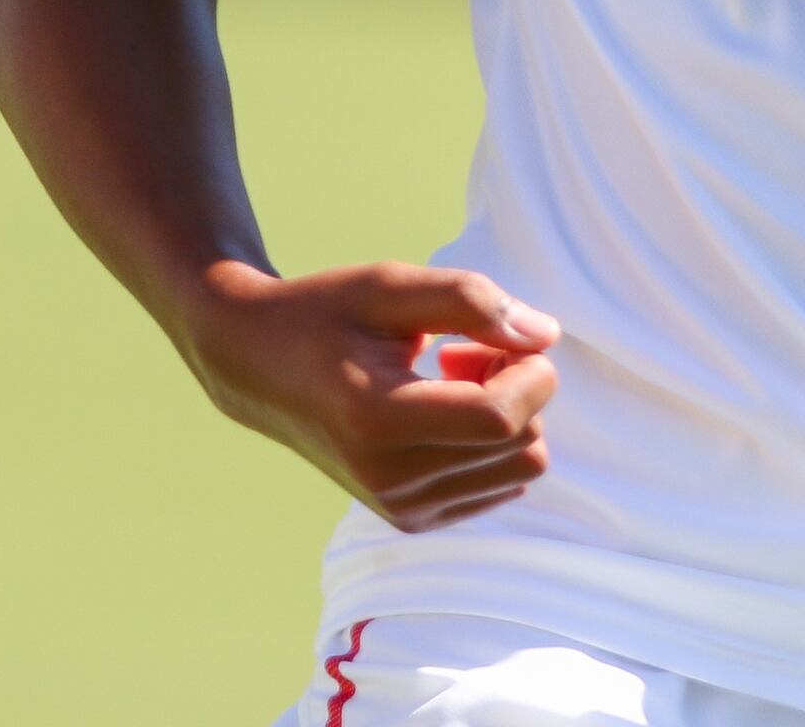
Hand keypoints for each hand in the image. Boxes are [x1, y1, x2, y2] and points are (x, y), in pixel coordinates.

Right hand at [181, 260, 560, 532]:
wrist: (259, 368)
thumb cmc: (326, 314)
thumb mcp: (392, 286)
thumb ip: (472, 302)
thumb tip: (545, 337)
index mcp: (379, 421)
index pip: (503, 418)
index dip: (530, 371)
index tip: (500, 332)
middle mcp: (390, 479)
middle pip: (523, 447)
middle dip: (520, 388)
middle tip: (467, 349)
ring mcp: (400, 508)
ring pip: (519, 470)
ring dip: (508, 416)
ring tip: (453, 377)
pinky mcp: (411, 518)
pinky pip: (499, 486)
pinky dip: (491, 444)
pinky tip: (446, 409)